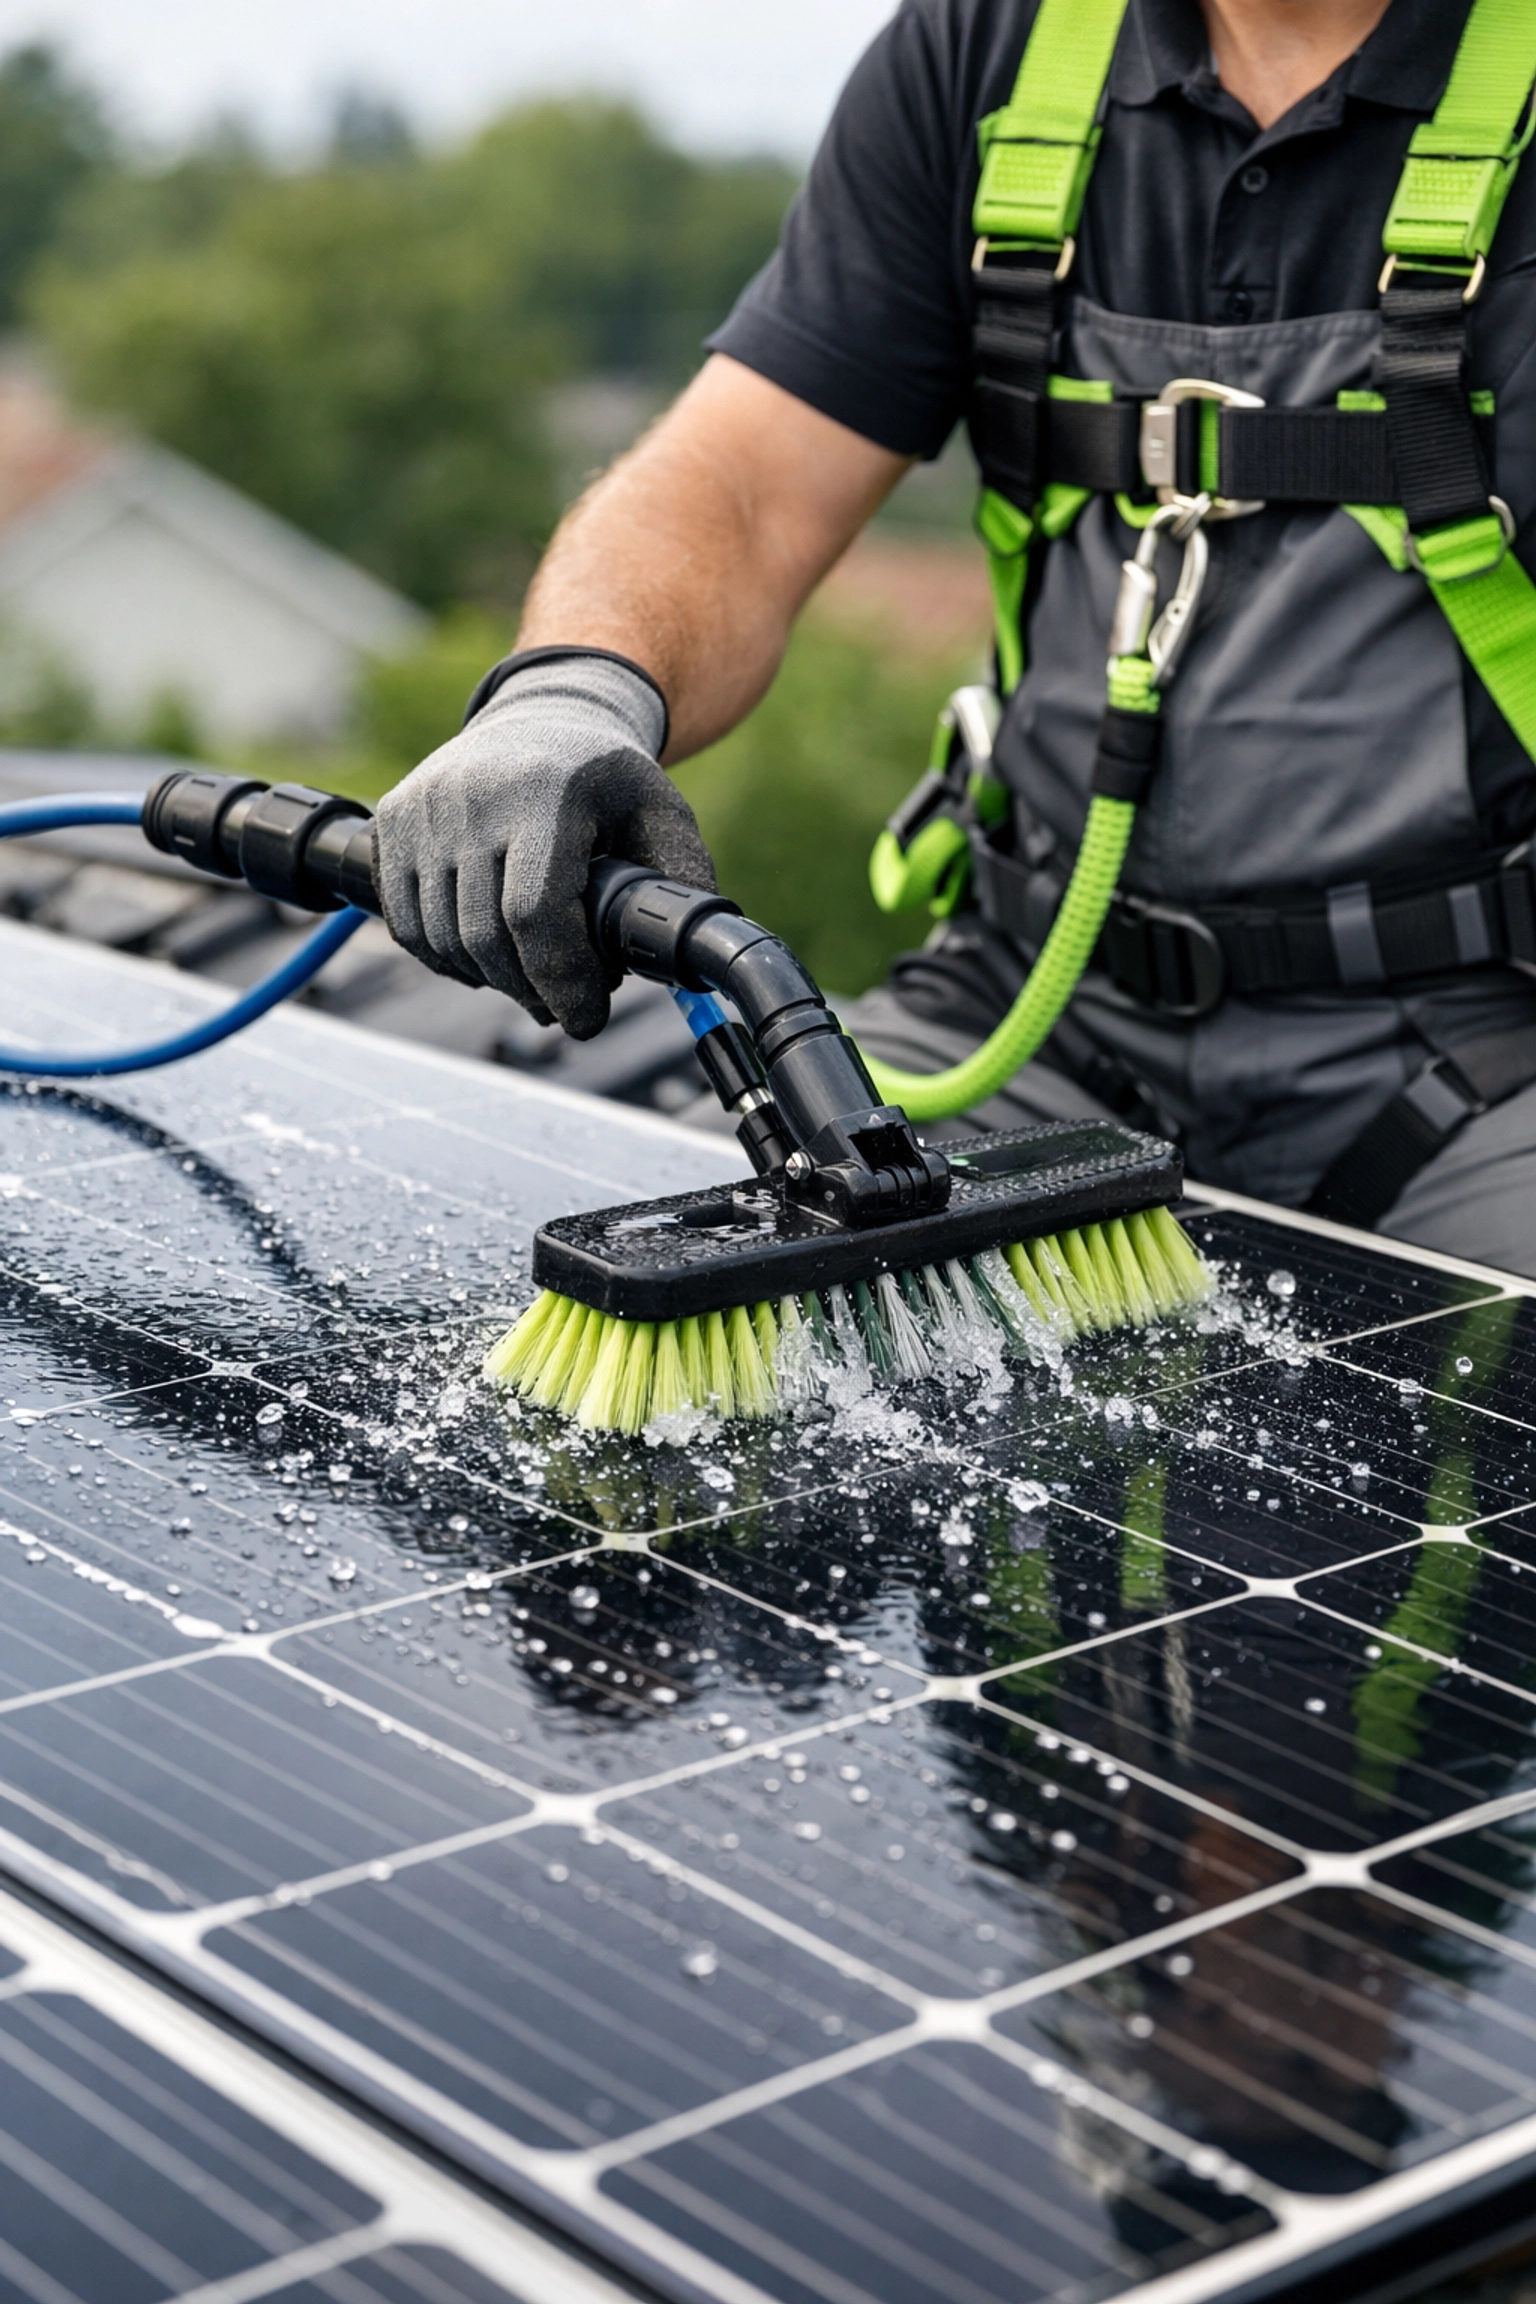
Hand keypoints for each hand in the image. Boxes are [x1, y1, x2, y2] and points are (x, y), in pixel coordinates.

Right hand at [373, 652, 715, 1039]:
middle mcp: (472, 796)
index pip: (534, 913)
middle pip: (484, 936)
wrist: (542, 715)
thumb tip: (681, 958)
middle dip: (529, 991)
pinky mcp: (393, 821)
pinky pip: (405, 923)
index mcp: (546, 793)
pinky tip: (485, 961)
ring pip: (441, 938)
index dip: (561, 981)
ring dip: (489, 981)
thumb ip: (682, 881)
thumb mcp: (662, 814)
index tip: (587, 1018)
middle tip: (564, 1006)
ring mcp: (424, 808)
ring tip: (531, 981)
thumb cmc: (606, 779)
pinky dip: (445, 959)